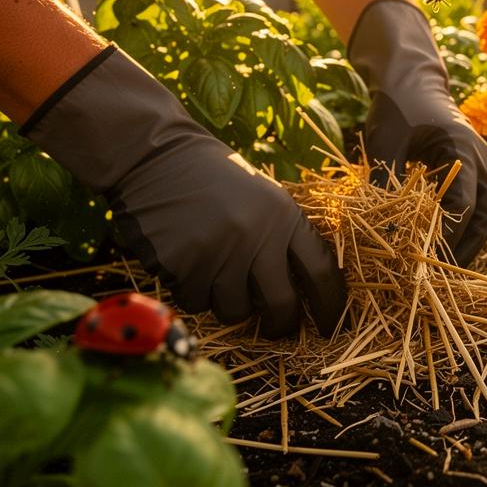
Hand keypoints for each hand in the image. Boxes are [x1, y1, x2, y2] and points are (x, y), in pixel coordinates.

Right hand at [22, 47, 345, 336]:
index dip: (330, 306)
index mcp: (284, 217)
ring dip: (230, 304)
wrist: (156, 157)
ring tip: (219, 274)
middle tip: (277, 329)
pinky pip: (197, 302)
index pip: (321, 272)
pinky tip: (188, 263)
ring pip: (235, 311)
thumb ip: (286, 236)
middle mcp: (257, 237)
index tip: (329, 325)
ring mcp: (219, 253)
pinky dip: (195, 292)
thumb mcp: (266, 196)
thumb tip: (309, 292)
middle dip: (281, 325)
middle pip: (281, 305)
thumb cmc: (217, 180)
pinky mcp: (183, 265)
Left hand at [348, 0, 486, 264]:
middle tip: (443, 277)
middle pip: (486, 215)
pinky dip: (463, 226)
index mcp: (464, 149)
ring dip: (468, 241)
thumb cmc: (397, 104)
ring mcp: (480, 163)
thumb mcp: (384, 140)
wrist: (411, 76)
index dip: (447, 235)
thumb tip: (378, 225)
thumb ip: (384, 180)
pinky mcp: (470, 168)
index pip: (464, 205)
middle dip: (467, 248)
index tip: (426, 259)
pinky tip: (440, 244)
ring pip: (486, 212)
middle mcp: (480, 159)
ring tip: (444, 268)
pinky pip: (476, 204)